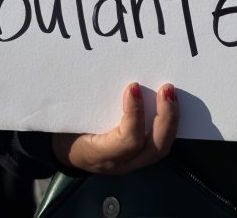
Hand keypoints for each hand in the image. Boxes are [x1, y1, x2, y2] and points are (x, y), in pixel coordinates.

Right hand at [51, 82, 178, 174]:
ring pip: (161, 149)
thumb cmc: (66, 130)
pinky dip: (167, 124)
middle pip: (154, 149)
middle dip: (165, 117)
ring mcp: (132, 164)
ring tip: (170, 94)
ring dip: (171, 120)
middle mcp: (119, 164)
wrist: (65, 152)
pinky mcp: (139, 158)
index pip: (127, 141)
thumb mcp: (70, 119)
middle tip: (166, 88)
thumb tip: (104, 71)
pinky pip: (159, 144)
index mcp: (98, 154)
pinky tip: (169, 105)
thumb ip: (86, 104)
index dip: (134, 114)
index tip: (133, 87)